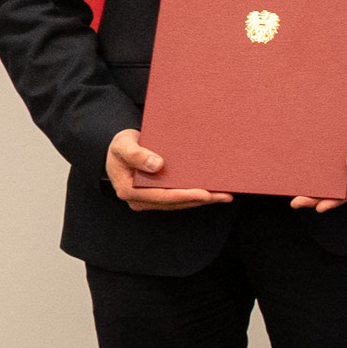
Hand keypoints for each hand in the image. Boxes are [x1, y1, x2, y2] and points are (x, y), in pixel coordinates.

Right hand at [105, 125, 227, 210]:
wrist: (121, 148)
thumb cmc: (121, 146)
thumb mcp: (123, 145)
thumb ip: (136, 154)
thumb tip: (157, 165)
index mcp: (128, 190)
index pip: (161, 196)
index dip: (184, 195)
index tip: (205, 194)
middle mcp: (139, 200)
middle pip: (174, 202)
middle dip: (200, 199)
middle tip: (224, 195)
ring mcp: (148, 200)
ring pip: (179, 202)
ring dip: (202, 200)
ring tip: (225, 195)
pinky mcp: (157, 196)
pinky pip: (178, 198)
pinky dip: (196, 195)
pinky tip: (213, 192)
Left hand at [292, 93, 346, 211]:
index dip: (336, 200)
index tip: (319, 207)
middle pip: (335, 188)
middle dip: (317, 198)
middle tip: (296, 202)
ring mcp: (342, 156)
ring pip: (326, 178)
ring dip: (311, 187)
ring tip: (293, 193)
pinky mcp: (333, 147)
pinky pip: (321, 163)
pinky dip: (310, 170)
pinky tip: (297, 171)